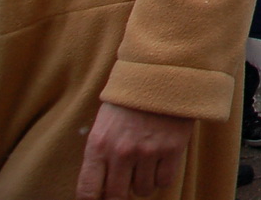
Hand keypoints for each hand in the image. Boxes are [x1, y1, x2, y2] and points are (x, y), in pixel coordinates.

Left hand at [76, 102, 192, 199]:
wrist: (161, 72)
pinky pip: (165, 181)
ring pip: (143, 190)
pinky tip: (161, 162)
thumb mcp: (104, 124)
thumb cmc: (129, 100)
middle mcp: (121, 152)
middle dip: (120, 193)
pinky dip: (162, 177)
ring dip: (144, 183)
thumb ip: (100, 154)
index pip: (88, 192)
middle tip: (126, 183)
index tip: (101, 197)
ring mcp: (148, 151)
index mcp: (98, 145)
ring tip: (146, 164)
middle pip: (116, 196)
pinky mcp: (172, 148)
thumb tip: (101, 187)